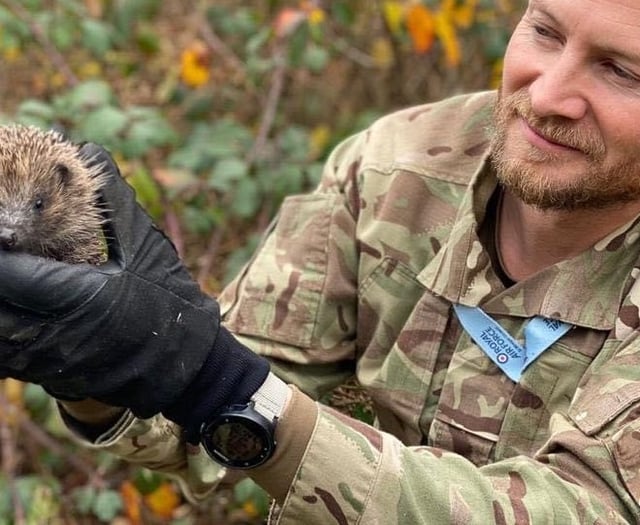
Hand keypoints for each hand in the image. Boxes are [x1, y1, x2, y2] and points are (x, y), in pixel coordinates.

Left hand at [0, 144, 268, 438]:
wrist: (185, 365)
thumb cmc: (169, 302)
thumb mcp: (147, 248)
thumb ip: (114, 202)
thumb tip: (89, 149)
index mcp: (81, 298)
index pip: (8, 273)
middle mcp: (54, 335)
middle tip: (2, 242)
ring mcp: (46, 359)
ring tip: (4, 268)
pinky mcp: (44, 373)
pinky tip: (6, 306)